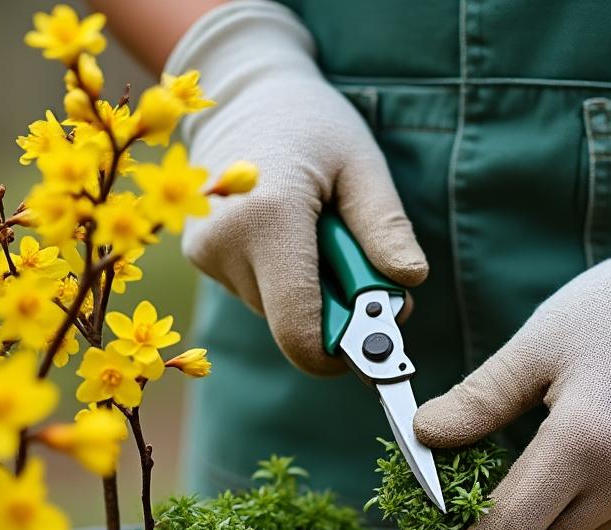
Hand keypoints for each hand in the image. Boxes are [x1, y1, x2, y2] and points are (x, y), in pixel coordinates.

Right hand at [168, 0, 427, 374]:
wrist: (243, 93)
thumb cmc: (313, 124)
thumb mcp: (362, 165)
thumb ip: (384, 227)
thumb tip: (409, 284)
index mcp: (269, 220)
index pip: (299, 332)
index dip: (339, 355)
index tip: (374, 345)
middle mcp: (225, 244)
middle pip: (293, 326)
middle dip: (336, 313)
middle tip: (360, 263)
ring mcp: (206, 253)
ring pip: (276, 311)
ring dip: (310, 291)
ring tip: (319, 233)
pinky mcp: (201, 256)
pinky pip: (258, 292)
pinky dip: (284, 277)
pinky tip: (288, 232)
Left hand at [413, 172, 610, 529]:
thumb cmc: (609, 311)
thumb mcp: (532, 348)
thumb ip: (478, 401)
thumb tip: (424, 435)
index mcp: (586, 439)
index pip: (515, 523)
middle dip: (503, 527)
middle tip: (466, 501)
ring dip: (546, 513)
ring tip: (529, 461)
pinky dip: (582, 501)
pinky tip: (577, 456)